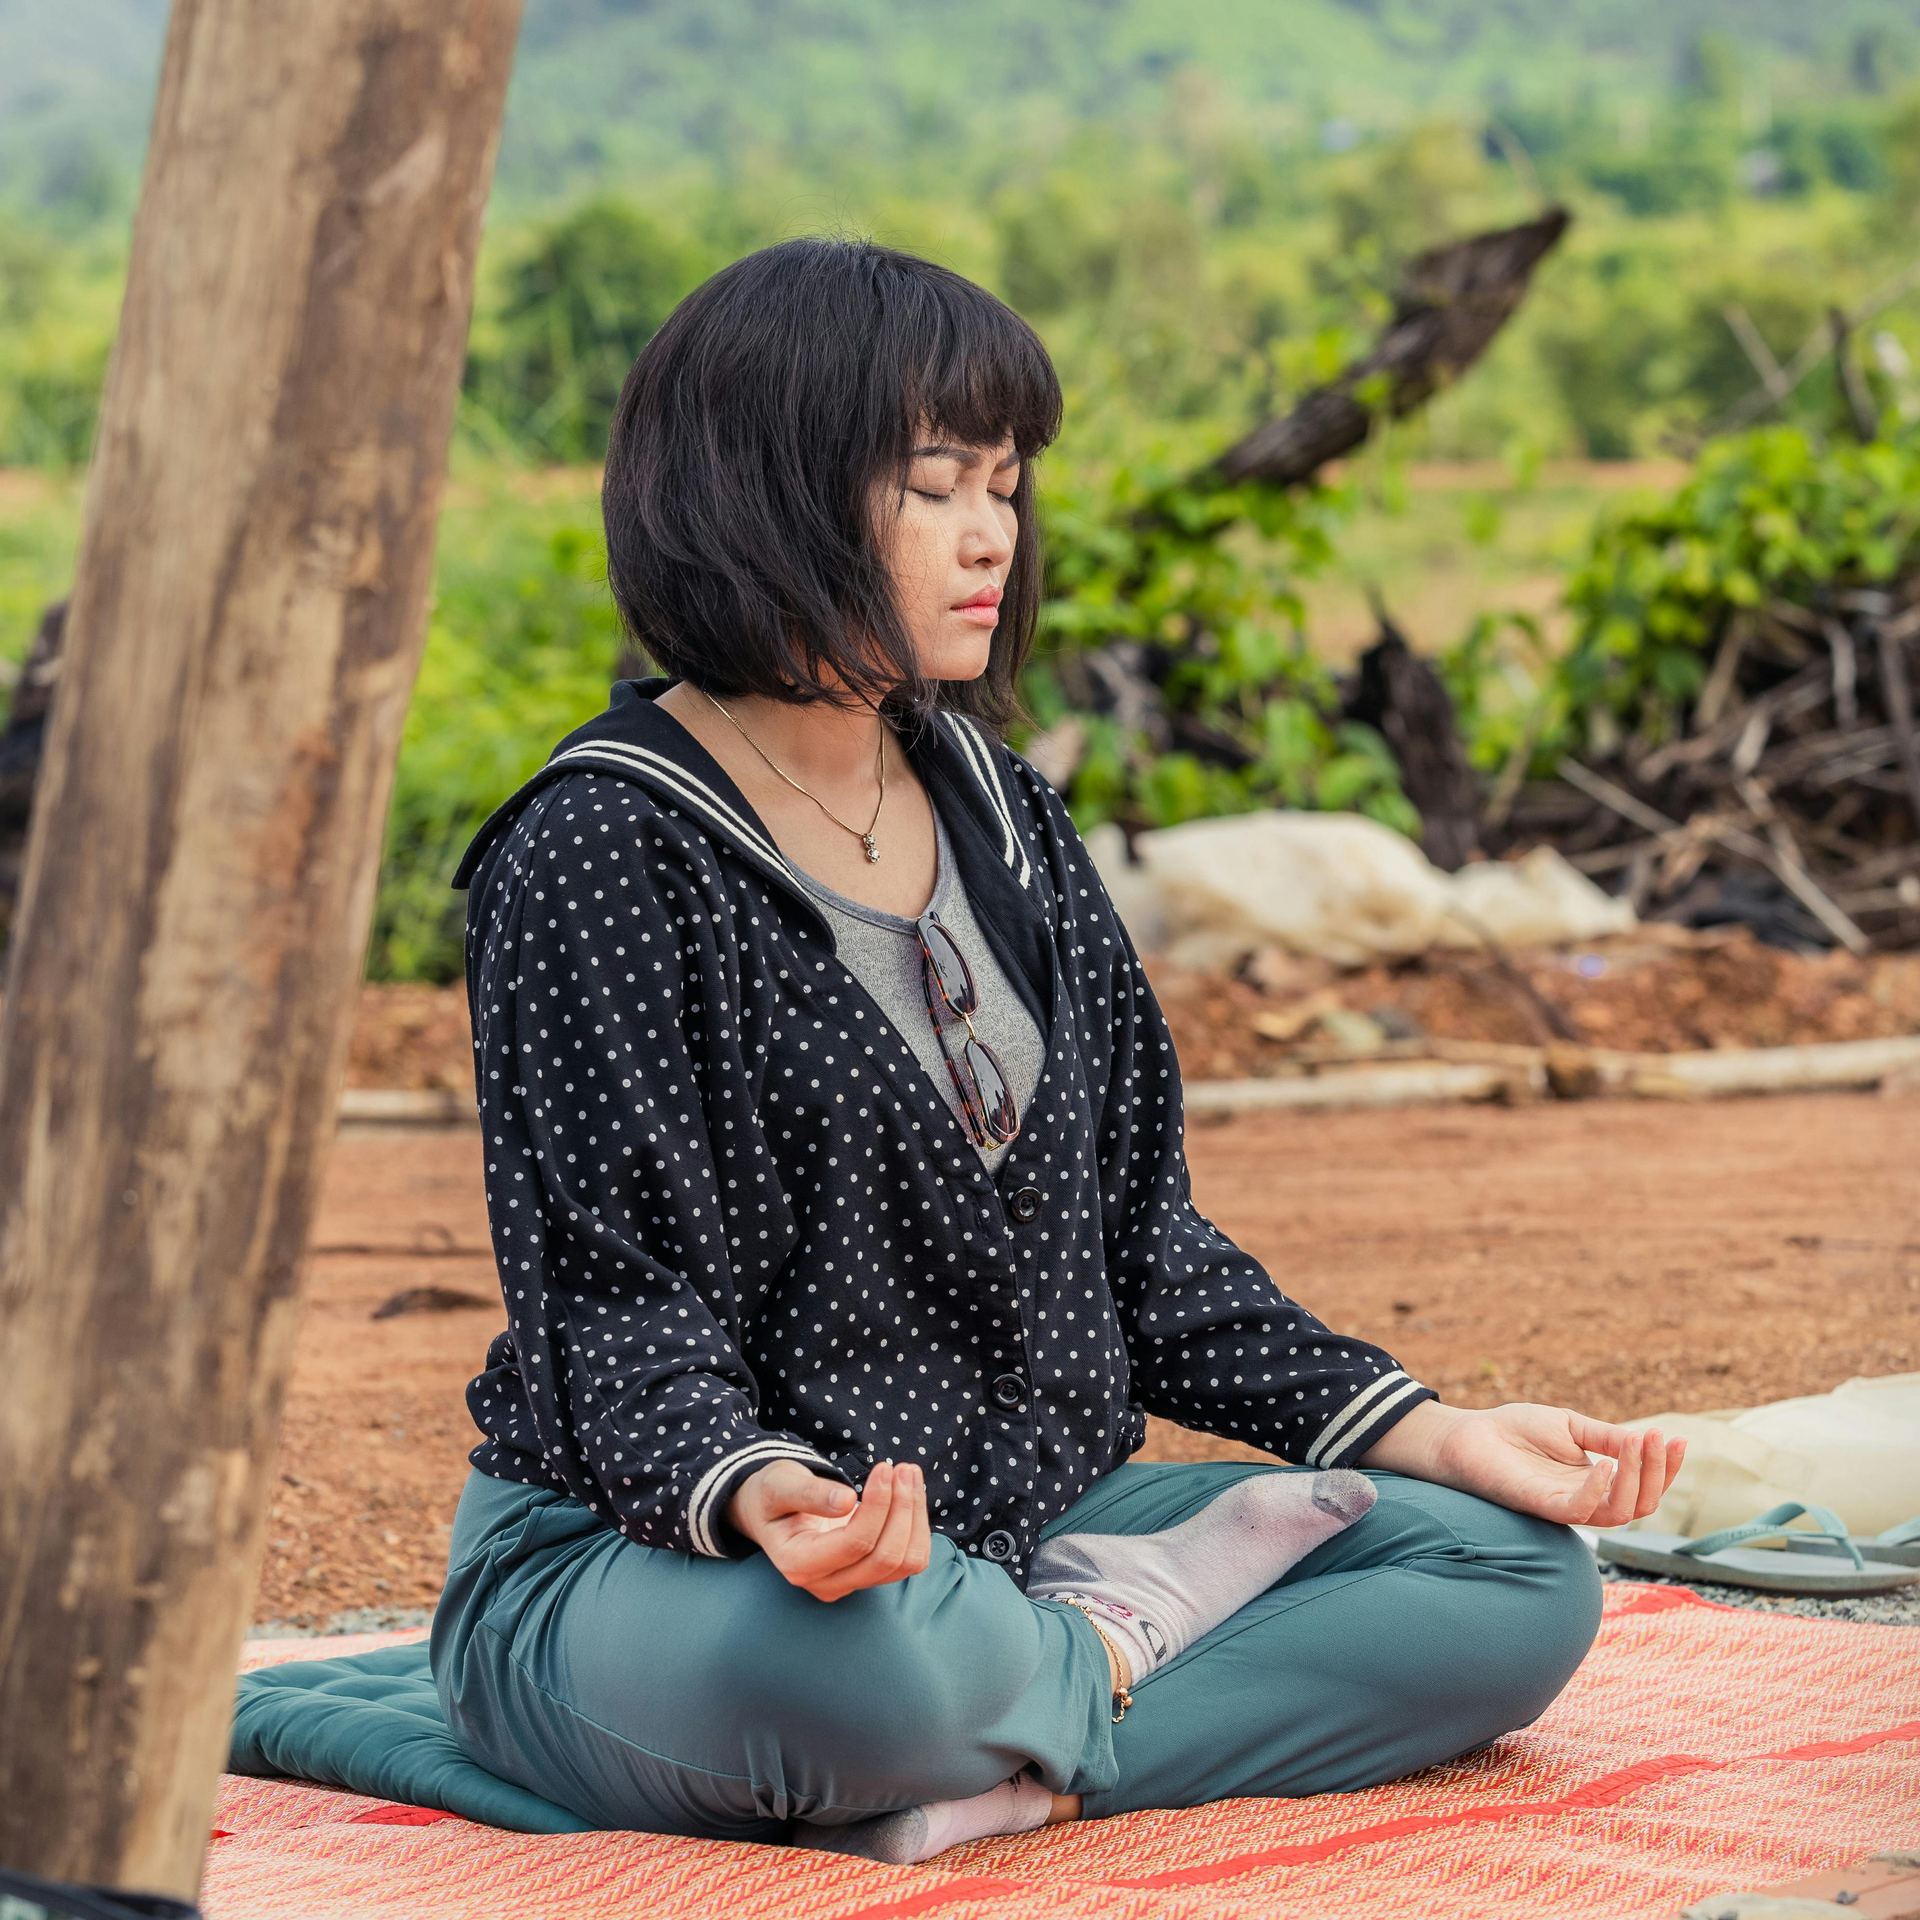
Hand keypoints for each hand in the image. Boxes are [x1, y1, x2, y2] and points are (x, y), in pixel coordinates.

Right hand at [726, 1457, 931, 1600]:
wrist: (769, 1510)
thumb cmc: (773, 1494)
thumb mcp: (780, 1484)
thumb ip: (810, 1493)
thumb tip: (848, 1501)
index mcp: (799, 1563)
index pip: (855, 1544)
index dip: (879, 1505)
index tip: (885, 1467)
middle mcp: (826, 1583)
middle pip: (885, 1558)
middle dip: (903, 1509)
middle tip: (903, 1467)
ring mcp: (850, 1583)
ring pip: (905, 1562)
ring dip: (915, 1516)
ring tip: (909, 1474)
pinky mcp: (868, 1574)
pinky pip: (909, 1560)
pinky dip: (917, 1526)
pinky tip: (911, 1494)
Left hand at [1365, 1400, 1686, 1527]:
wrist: (1470, 1434)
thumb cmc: (1516, 1431)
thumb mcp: (1571, 1426)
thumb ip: (1606, 1437)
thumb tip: (1647, 1440)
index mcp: (1597, 1482)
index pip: (1645, 1487)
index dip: (1666, 1468)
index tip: (1679, 1439)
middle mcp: (1587, 1499)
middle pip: (1641, 1504)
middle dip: (1657, 1471)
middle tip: (1658, 1437)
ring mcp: (1566, 1506)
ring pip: (1619, 1512)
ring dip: (1636, 1479)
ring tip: (1638, 1445)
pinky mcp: (1542, 1506)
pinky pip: (1580, 1509)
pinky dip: (1598, 1489)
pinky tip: (1605, 1465)